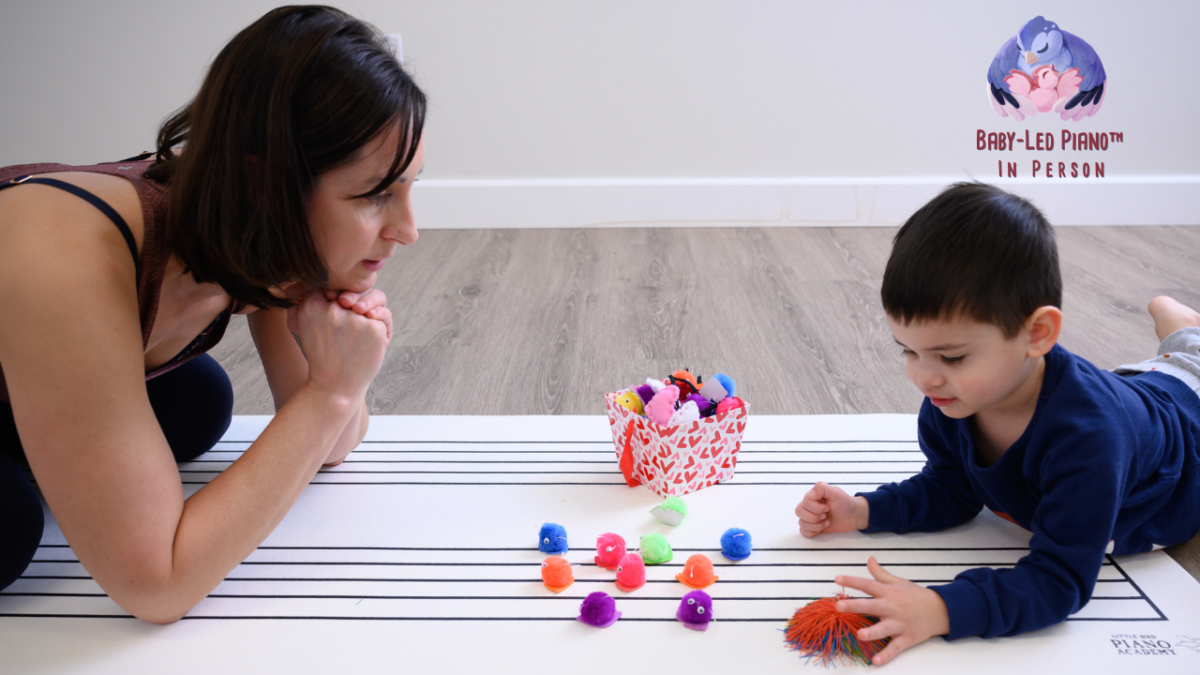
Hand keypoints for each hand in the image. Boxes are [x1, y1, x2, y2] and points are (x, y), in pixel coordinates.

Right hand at [285, 290, 387, 399]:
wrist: (334, 386)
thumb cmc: (323, 356)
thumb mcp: (307, 327)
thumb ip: (315, 303)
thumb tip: (328, 286)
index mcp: (311, 305)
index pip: (332, 285)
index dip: (340, 294)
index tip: (341, 306)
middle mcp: (332, 309)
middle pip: (354, 289)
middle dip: (359, 300)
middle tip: (356, 312)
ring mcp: (353, 317)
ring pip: (373, 299)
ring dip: (372, 310)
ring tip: (365, 322)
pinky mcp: (372, 327)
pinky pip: (383, 316)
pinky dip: (382, 325)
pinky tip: (372, 340)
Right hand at [796, 482, 868, 536]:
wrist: (853, 516)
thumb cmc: (845, 503)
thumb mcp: (835, 492)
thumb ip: (821, 488)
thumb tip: (810, 495)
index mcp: (812, 496)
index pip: (804, 502)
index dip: (815, 508)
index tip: (827, 507)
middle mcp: (809, 506)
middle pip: (799, 512)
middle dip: (814, 517)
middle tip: (826, 515)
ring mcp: (810, 517)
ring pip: (801, 523)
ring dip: (816, 525)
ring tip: (827, 522)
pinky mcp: (813, 527)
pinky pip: (803, 531)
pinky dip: (812, 532)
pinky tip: (822, 528)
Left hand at [835, 556, 949, 665]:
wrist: (940, 610)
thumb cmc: (915, 595)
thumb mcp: (898, 582)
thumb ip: (880, 573)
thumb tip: (869, 559)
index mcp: (889, 593)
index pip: (868, 584)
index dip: (852, 581)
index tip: (837, 579)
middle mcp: (892, 608)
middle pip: (871, 606)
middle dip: (855, 606)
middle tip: (839, 606)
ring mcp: (899, 624)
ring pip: (883, 629)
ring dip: (872, 632)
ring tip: (859, 635)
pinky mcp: (906, 638)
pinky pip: (895, 648)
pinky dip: (886, 655)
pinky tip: (875, 661)